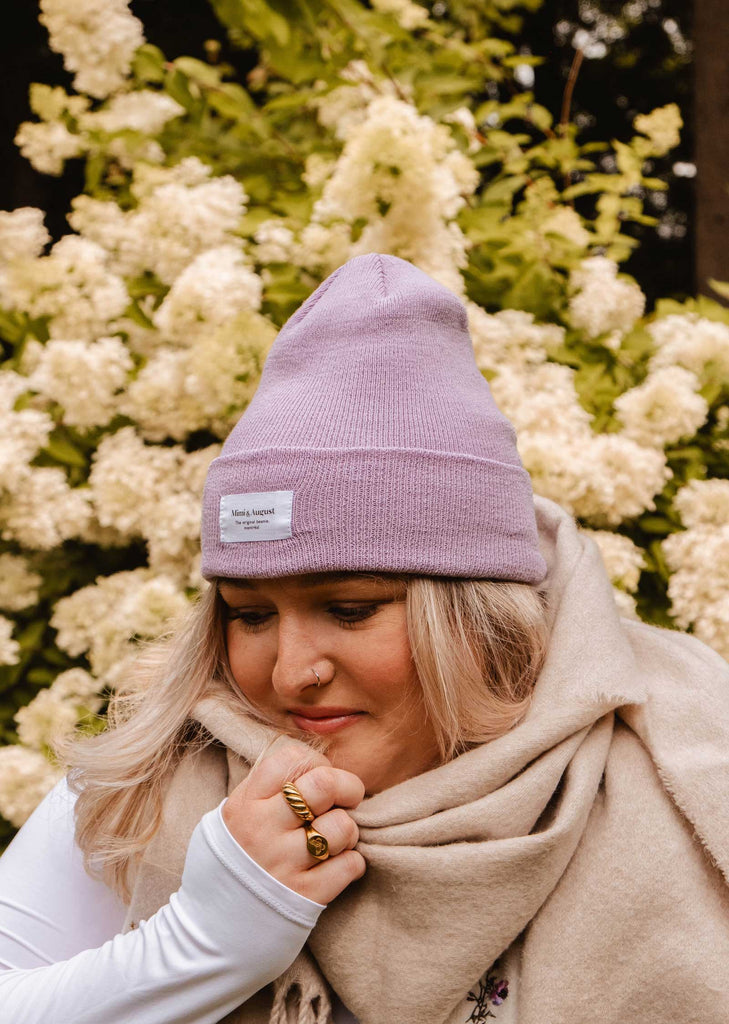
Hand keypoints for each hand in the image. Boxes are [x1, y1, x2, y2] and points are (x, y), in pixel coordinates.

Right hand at [222, 739, 365, 904]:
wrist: (209, 933)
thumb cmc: (230, 867)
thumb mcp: (232, 819)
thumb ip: (265, 793)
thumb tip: (312, 769)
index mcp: (245, 804)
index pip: (292, 759)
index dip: (316, 763)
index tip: (317, 778)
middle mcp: (262, 830)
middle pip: (324, 784)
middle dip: (347, 787)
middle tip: (347, 800)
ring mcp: (283, 864)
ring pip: (342, 826)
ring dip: (348, 831)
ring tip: (335, 840)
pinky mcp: (304, 897)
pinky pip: (350, 865)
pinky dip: (352, 863)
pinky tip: (336, 866)